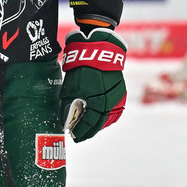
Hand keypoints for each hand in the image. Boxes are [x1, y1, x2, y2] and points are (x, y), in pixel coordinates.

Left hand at [58, 27, 126, 141]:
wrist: (98, 50)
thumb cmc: (81, 68)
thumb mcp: (70, 88)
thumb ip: (68, 105)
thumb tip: (66, 119)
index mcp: (97, 102)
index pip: (89, 123)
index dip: (80, 131)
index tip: (73, 136)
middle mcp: (109, 102)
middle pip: (99, 123)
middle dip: (89, 130)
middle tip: (80, 136)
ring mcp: (117, 97)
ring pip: (108, 117)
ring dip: (98, 124)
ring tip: (88, 129)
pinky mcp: (120, 92)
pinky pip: (114, 109)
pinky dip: (106, 116)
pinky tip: (100, 119)